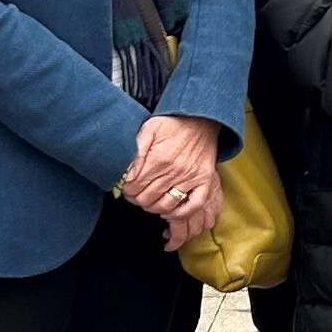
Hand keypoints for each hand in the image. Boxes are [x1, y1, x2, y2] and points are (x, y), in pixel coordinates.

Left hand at [122, 112, 223, 245]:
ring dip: (154, 208)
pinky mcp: (204, 181)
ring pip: (166, 205)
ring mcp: (191, 177)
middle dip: (137, 199)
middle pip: (148, 198)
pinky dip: (180, 213)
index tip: (126, 188)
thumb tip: (126, 175)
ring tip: (149, 202)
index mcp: (158, 158)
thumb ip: (136, 151)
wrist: (201, 118)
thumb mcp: (149, 129)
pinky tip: (170, 211)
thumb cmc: (173, 123)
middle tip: (135, 196)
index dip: (127, 190)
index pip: (135, 186)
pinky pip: (193, 205)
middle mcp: (175, 171)